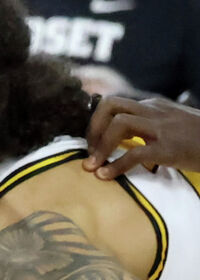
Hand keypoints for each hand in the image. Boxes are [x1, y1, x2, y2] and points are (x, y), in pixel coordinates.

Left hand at [85, 95, 199, 177]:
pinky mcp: (169, 148)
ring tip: (94, 165)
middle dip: (93, 128)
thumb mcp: (172, 124)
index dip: (96, 122)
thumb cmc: (199, 138)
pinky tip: (107, 176)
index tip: (93, 143)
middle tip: (90, 151)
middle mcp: (156, 111)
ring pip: (119, 123)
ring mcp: (163, 128)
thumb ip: (148, 125)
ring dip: (100, 146)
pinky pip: (135, 153)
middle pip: (110, 105)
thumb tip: (120, 138)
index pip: (114, 103)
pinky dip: (115, 166)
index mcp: (154, 105)